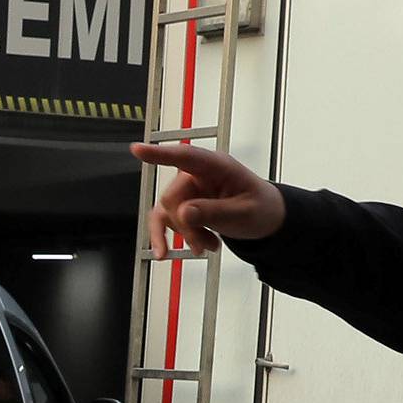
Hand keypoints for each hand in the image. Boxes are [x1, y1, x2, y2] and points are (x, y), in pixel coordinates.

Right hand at [133, 141, 286, 255]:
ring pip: (168, 212)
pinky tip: (166, 252)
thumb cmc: (260, 208)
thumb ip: (214, 212)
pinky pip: (164, 220)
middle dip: (187, 226)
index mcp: (216, 166)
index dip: (160, 154)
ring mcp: (187, 189)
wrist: (265, 220)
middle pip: (173, 197)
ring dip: (185, 234)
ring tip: (207, 247)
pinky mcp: (182, 204)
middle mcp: (197, 174)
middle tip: (206, 245)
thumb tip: (184, 213)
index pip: (185, 157)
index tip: (137, 150)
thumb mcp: (244, 213)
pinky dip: (167, 237)